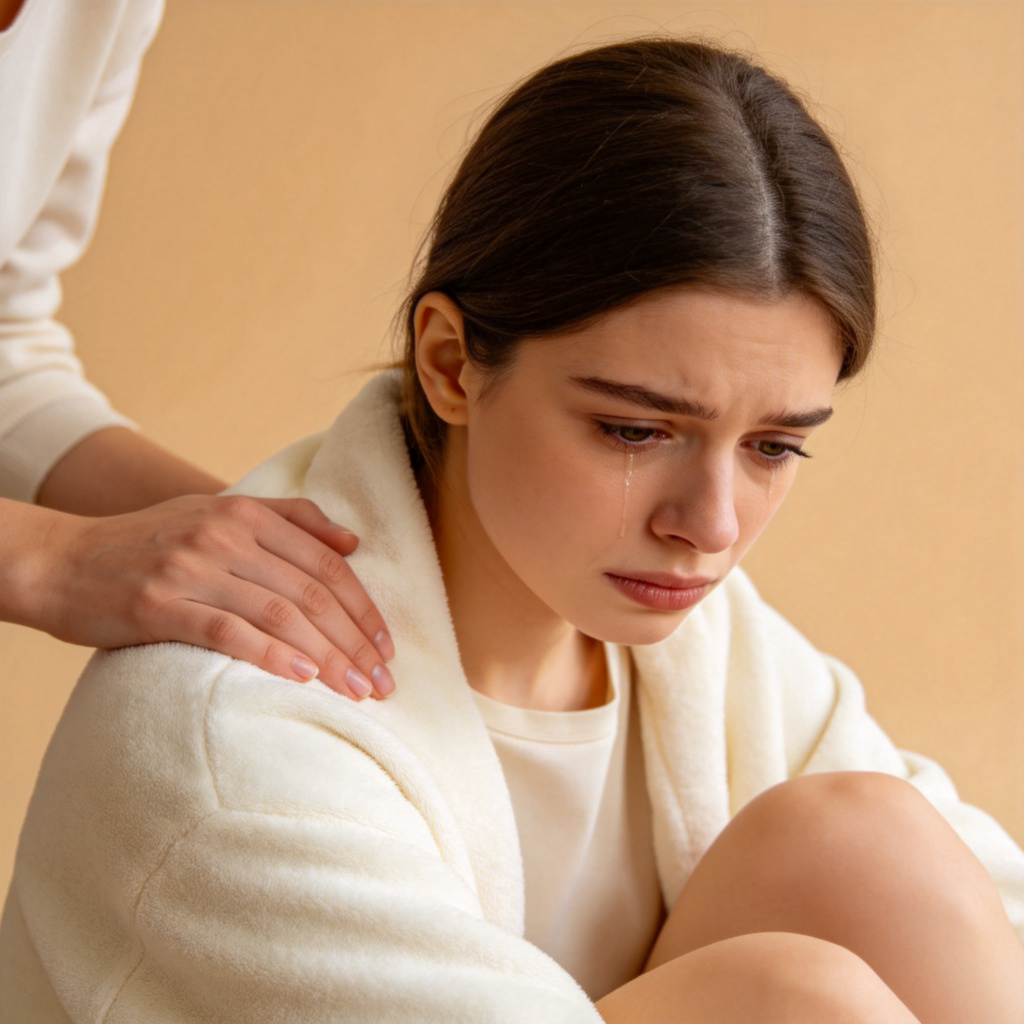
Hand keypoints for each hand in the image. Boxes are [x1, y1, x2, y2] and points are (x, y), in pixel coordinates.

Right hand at [18, 494, 395, 698]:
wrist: (62, 561)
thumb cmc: (150, 543)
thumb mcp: (218, 512)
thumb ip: (289, 519)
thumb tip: (353, 540)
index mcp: (245, 512)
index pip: (326, 562)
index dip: (363, 607)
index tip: (387, 645)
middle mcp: (224, 534)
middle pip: (311, 591)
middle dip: (355, 641)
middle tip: (383, 681)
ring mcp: (192, 567)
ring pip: (280, 613)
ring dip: (327, 657)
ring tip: (357, 690)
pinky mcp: (160, 603)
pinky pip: (229, 631)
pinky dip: (272, 654)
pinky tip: (303, 677)